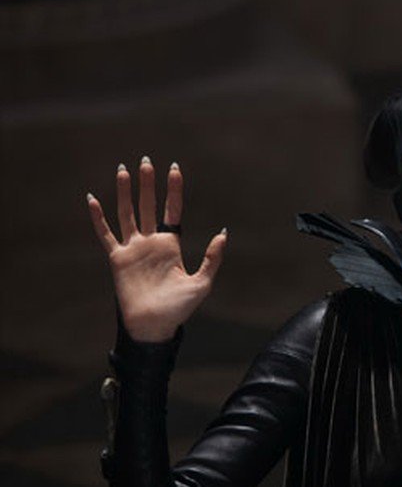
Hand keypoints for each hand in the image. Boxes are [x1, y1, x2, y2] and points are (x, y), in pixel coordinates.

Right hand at [86, 157, 226, 341]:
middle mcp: (151, 243)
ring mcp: (133, 249)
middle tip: (146, 160)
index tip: (174, 168)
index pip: (172, 211)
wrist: (155, 325)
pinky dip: (99, 217)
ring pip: (127, 213)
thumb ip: (212, 257)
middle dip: (148, 184)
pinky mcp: (117, 259)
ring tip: (123, 170)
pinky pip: (106, 234)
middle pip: (149, 206)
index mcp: (172, 246)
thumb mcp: (202, 282)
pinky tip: (93, 199)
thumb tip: (223, 232)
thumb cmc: (179, 308)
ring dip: (125, 192)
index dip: (173, 190)